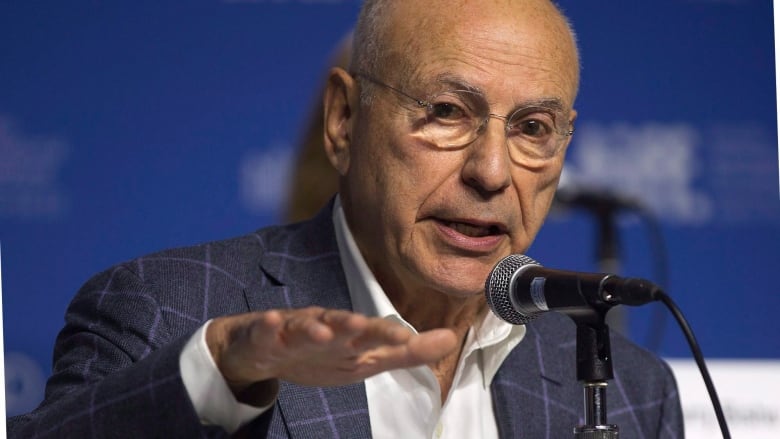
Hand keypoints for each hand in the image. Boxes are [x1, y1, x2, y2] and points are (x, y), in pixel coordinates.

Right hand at [206, 307, 456, 400]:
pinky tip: (271, 322)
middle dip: (351, 325)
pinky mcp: (264, 339)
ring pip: (303, 328)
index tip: (407, 337)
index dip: (387, 335)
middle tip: (363, 325)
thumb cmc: (322, 353)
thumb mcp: (366, 359)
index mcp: (350, 337)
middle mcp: (325, 328)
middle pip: (339, 325)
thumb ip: (406, 353)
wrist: (265, 350)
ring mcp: (292, 332)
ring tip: (322, 330)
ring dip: (312, 328)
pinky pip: (264, 332)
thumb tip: (452, 339)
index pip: (372, 335)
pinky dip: (267, 327)